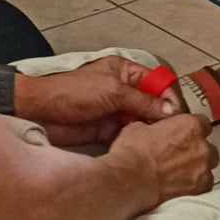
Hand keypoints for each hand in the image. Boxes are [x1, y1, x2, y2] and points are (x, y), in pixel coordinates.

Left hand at [24, 57, 179, 146]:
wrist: (40, 112)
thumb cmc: (71, 92)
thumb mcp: (112, 91)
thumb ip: (143, 101)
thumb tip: (171, 110)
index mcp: (125, 72)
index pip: (157, 82)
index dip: (169, 96)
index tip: (178, 113)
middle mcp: (124, 90)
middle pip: (153, 103)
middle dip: (163, 116)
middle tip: (175, 132)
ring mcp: (116, 111)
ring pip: (143, 121)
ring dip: (151, 130)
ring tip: (163, 142)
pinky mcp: (108, 130)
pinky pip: (130, 134)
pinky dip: (138, 140)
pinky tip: (147, 148)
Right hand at [111, 114, 218, 204]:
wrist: (130, 179)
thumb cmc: (133, 155)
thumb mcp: (139, 127)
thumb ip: (155, 126)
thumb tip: (152, 129)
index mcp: (190, 126)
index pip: (202, 123)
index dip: (190, 129)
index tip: (184, 134)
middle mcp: (201, 146)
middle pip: (207, 146)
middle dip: (195, 150)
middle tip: (177, 155)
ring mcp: (202, 168)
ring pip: (207, 166)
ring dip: (197, 167)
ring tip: (177, 172)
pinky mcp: (199, 188)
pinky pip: (204, 185)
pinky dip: (195, 185)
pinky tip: (180, 185)